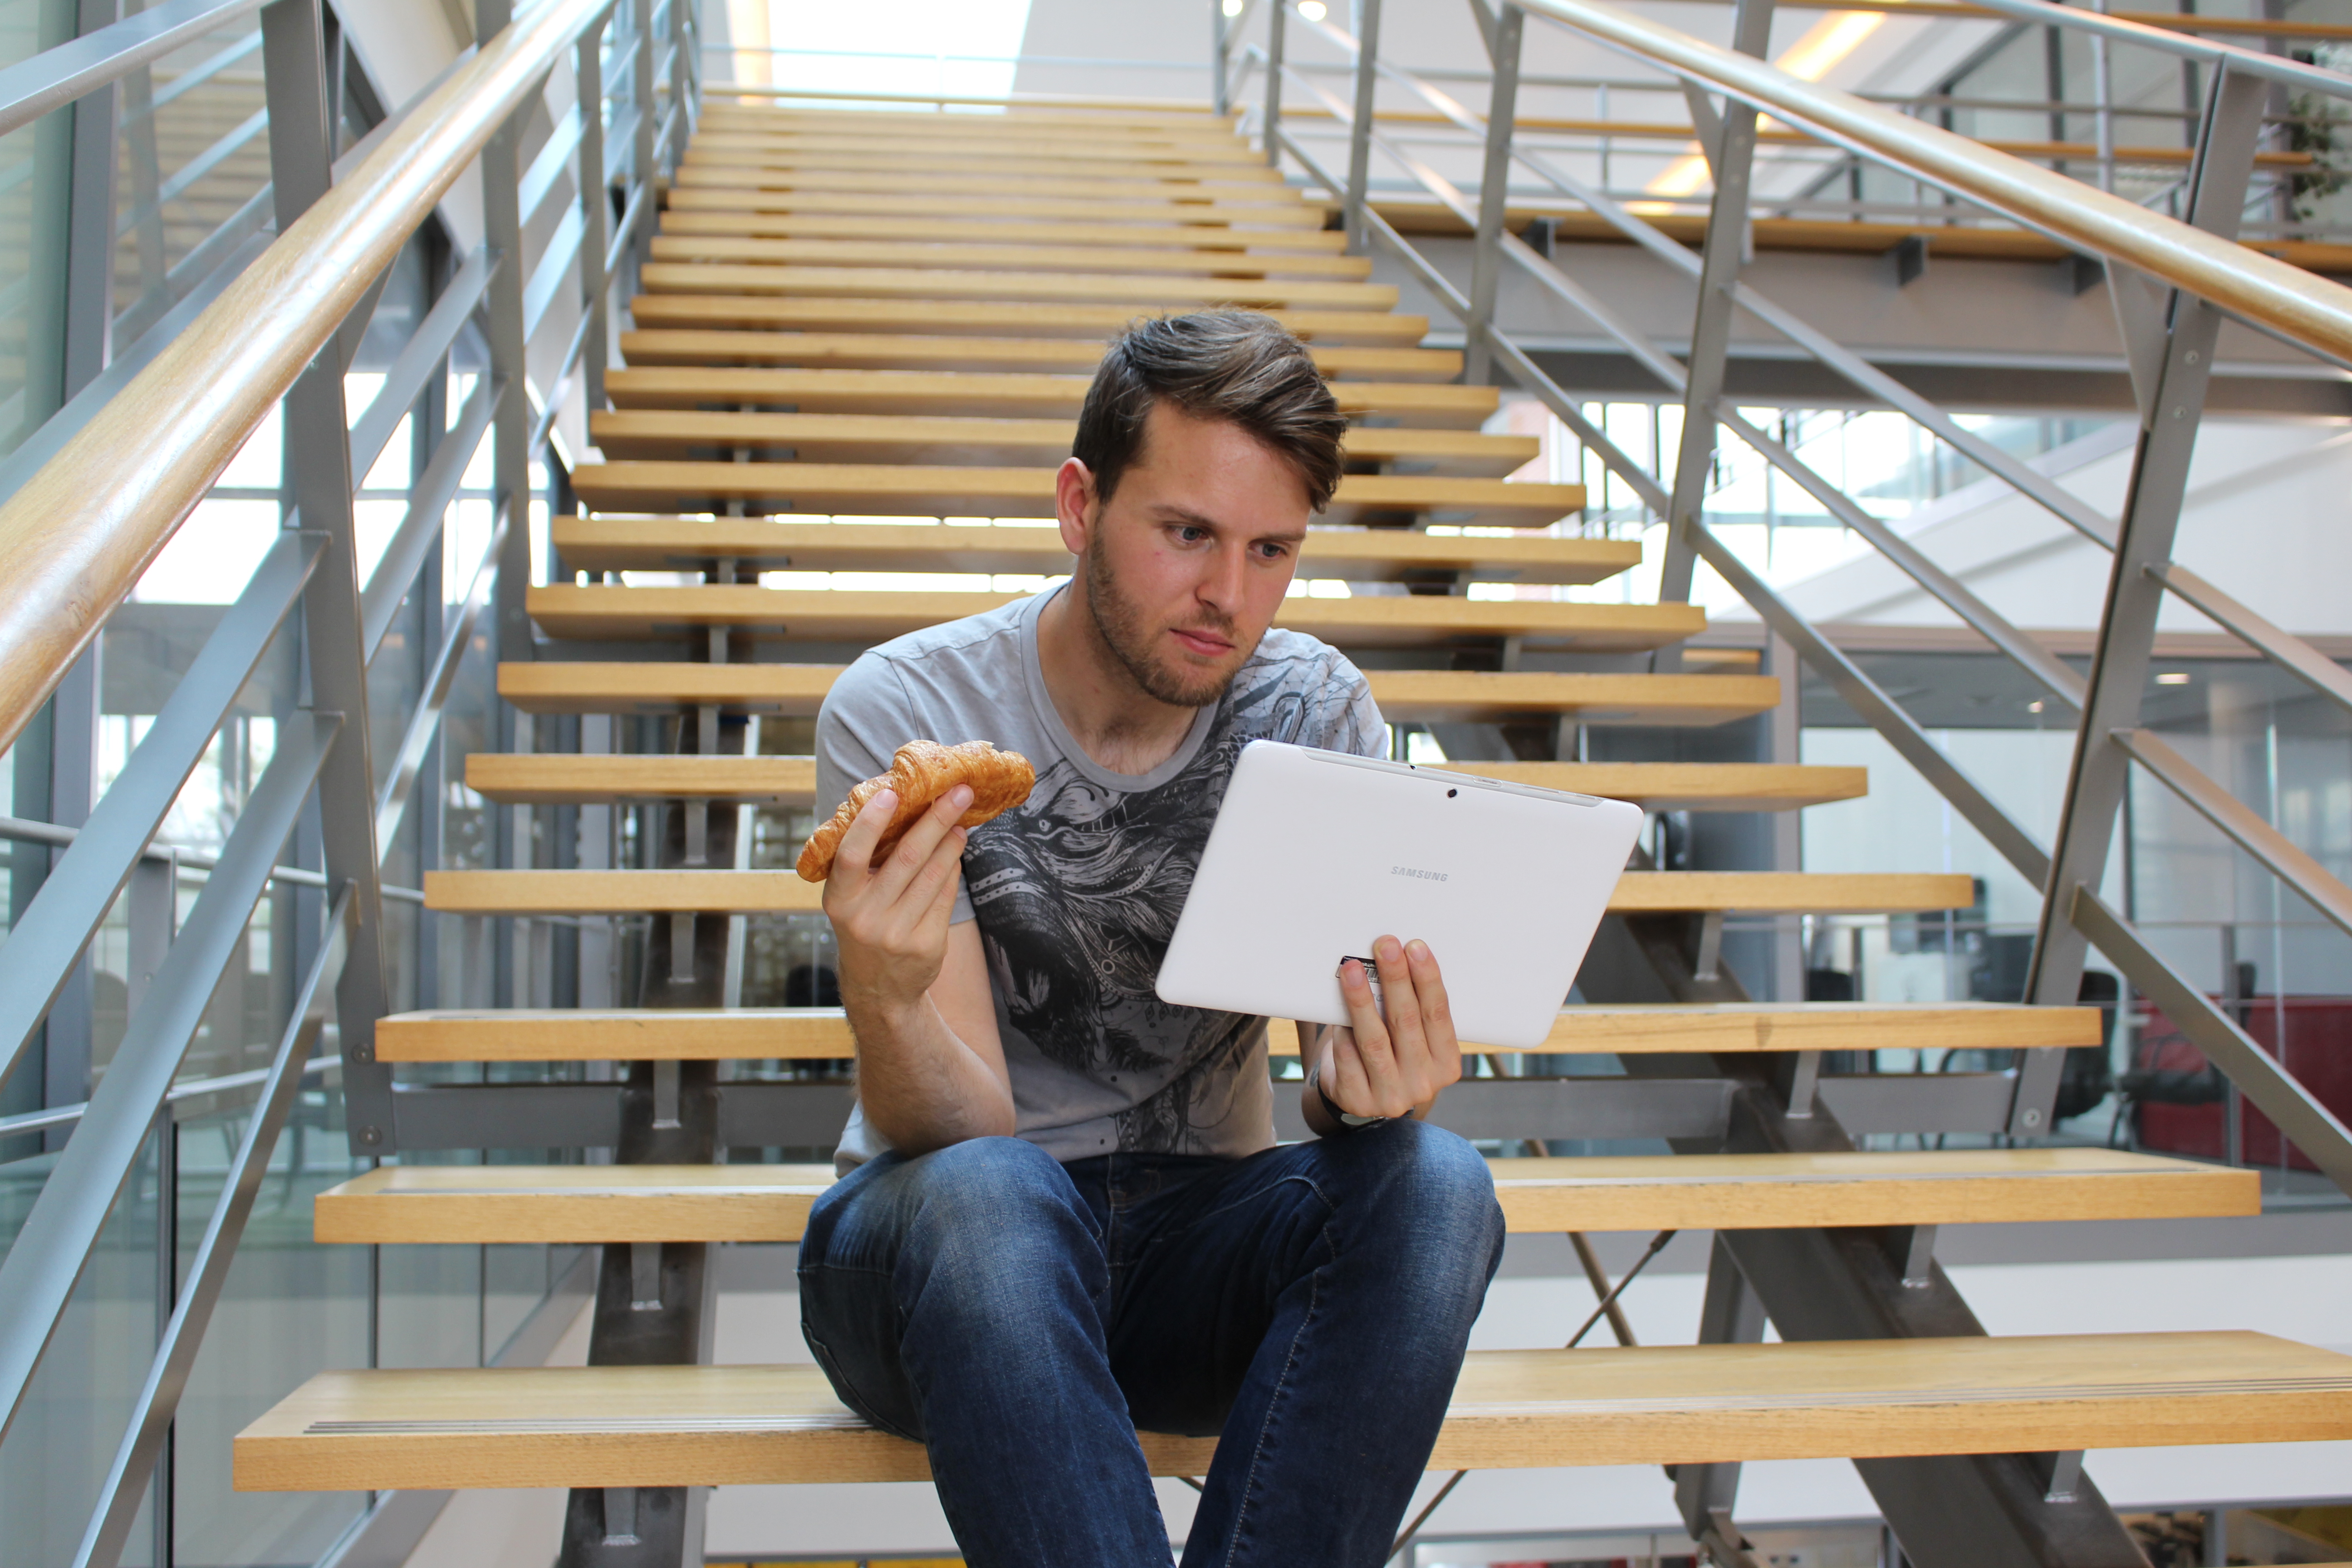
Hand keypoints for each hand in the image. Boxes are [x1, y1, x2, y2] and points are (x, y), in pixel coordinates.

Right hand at [822, 782, 972, 1027]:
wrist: (879, 989)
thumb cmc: (864, 926)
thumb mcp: (850, 901)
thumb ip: (864, 864)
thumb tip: (899, 807)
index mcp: (839, 901)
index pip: (850, 855)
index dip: (870, 823)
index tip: (891, 792)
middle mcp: (865, 918)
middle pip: (907, 857)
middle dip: (936, 819)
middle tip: (959, 792)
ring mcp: (897, 934)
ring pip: (932, 874)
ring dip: (951, 841)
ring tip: (960, 820)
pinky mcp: (927, 945)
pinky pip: (945, 895)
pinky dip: (952, 869)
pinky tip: (955, 851)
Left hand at [1314, 935, 1460, 1121]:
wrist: (1369, 1100)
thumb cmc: (1395, 1056)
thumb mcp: (1415, 1041)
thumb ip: (1413, 1012)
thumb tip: (1395, 959)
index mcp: (1446, 1064)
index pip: (1438, 1015)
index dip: (1427, 979)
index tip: (1415, 947)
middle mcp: (1423, 1082)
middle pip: (1407, 1022)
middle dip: (1395, 979)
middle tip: (1385, 946)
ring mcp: (1390, 1095)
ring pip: (1374, 1039)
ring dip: (1362, 999)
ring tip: (1352, 969)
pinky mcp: (1357, 1100)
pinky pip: (1347, 1057)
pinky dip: (1342, 1029)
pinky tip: (1337, 1007)